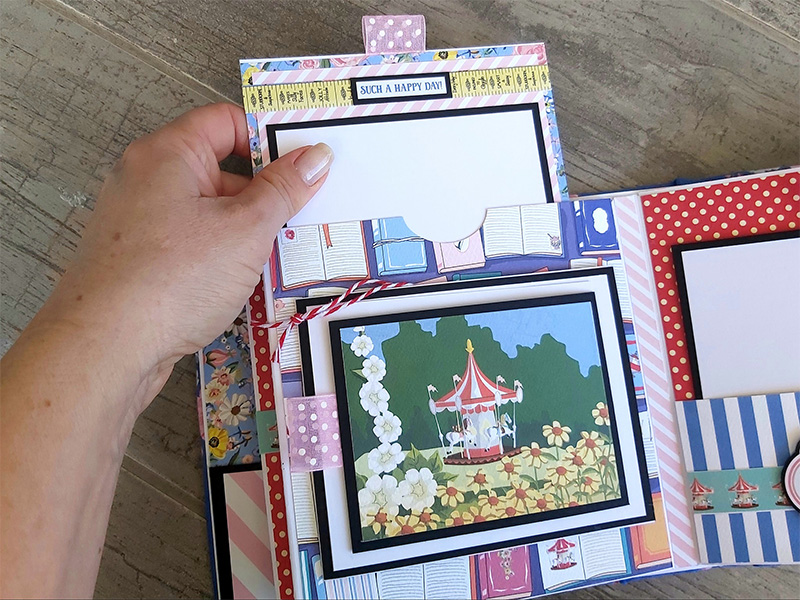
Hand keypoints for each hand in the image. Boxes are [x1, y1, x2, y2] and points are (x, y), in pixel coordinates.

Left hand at [44, 103, 331, 395]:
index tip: (305, 162)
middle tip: (304, 212)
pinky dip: (222, 253)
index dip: (269, 137)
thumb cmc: (172, 279)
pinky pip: (192, 241)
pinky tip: (245, 280)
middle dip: (264, 191)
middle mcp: (146, 179)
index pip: (226, 121)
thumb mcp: (245, 229)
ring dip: (246, 229)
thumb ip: (283, 190)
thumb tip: (315, 157)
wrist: (105, 349)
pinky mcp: (140, 259)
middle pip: (219, 167)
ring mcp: (140, 221)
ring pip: (208, 210)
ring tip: (281, 253)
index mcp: (167, 154)